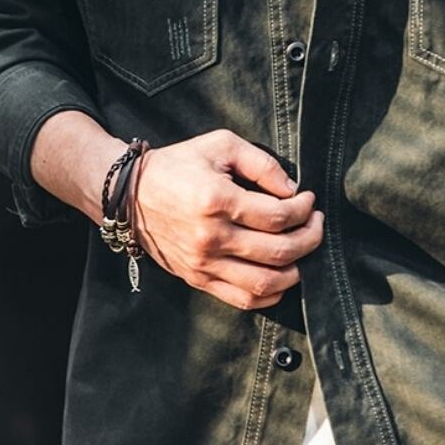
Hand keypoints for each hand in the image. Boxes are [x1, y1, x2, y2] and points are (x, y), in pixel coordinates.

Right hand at [131, 129, 323, 311]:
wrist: (129, 195)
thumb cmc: (177, 165)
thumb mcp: (219, 146)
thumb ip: (260, 163)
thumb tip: (292, 189)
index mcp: (216, 201)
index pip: (278, 216)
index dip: (304, 209)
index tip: (308, 199)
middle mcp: (211, 237)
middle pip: (280, 251)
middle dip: (310, 237)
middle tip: (315, 223)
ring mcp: (204, 263)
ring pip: (266, 283)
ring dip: (297, 269)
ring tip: (302, 249)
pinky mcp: (198, 279)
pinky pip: (244, 299)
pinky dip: (271, 293)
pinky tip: (282, 275)